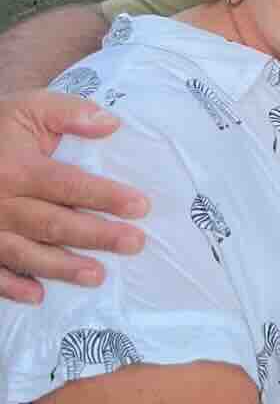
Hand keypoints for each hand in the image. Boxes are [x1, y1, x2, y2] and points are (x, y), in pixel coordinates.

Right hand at [0, 92, 150, 303]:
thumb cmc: (0, 128)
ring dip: (61, 267)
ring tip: (97, 276)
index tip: (141, 206)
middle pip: (52, 223)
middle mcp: (0, 202)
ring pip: (24, 252)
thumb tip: (111, 124)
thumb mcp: (31, 108)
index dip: (105, 196)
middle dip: (96, 235)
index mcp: (17, 169)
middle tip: (134, 243)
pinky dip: (10, 286)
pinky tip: (37, 295)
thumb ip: (70, 112)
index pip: (68, 185)